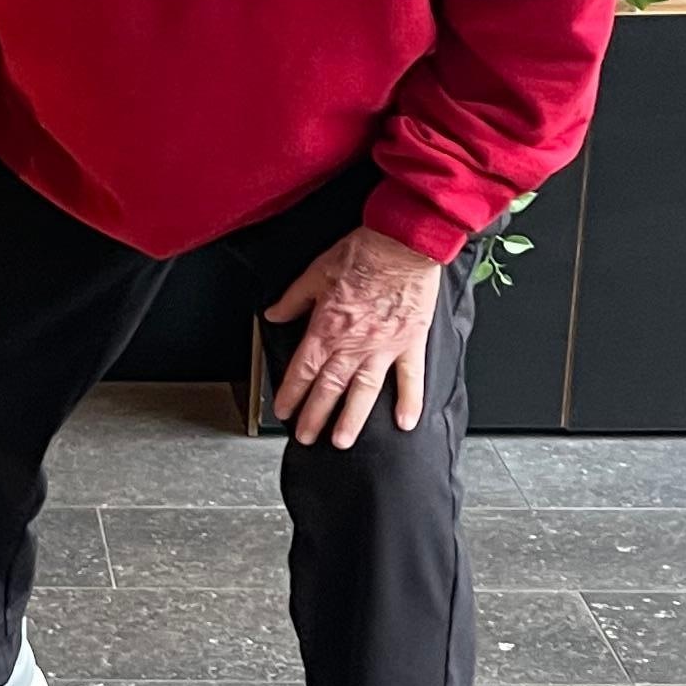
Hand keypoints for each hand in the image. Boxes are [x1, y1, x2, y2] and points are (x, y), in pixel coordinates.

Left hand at [263, 224, 439, 447]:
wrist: (402, 244)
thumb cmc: (363, 254)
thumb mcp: (315, 273)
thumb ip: (293, 299)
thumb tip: (274, 314)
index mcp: (326, 328)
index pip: (302, 371)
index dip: (290, 394)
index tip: (284, 411)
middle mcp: (353, 345)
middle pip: (328, 389)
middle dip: (314, 416)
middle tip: (306, 437)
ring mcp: (383, 348)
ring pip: (363, 393)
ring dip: (351, 420)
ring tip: (342, 441)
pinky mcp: (410, 343)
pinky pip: (410, 379)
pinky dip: (409, 402)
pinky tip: (405, 422)